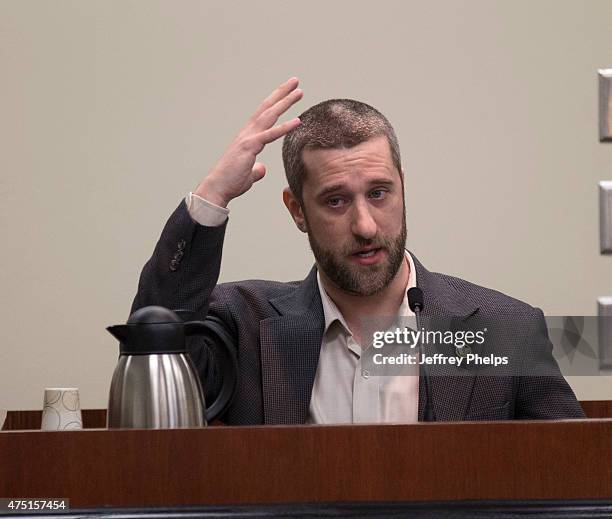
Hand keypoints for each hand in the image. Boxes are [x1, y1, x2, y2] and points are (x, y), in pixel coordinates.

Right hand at [194, 77, 302, 206]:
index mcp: (248, 137)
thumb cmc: (231, 181)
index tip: (288, 92)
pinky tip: (297, 121)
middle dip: (281, 94)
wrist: (218, 188)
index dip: (276, 102)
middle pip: (267, 108)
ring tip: (299, 92)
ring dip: (285, 102)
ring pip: (269, 116)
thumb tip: (261, 169)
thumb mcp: (248, 174)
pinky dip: (284, 127)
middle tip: (295, 81)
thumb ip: (256, 169)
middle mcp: (248, 133)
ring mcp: (248, 138)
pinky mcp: (249, 147)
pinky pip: (270, 135)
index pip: (264, 115)